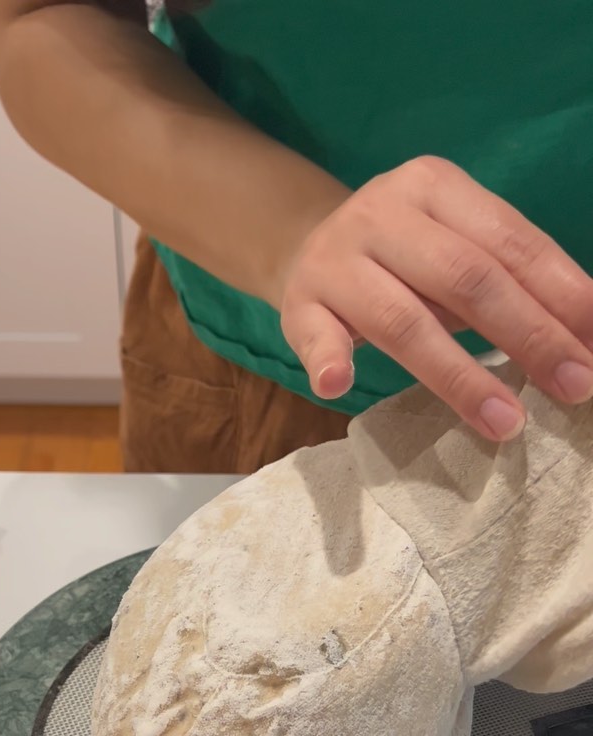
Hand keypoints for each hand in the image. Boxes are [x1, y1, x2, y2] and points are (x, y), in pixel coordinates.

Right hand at [279, 156, 592, 439]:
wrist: (303, 244)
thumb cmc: (402, 257)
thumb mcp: (455, 247)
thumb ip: (510, 279)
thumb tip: (588, 336)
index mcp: (437, 187)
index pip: (512, 243)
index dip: (563, 295)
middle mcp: (385, 213)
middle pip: (467, 278)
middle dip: (530, 336)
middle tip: (576, 386)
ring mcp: (337, 259)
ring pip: (403, 320)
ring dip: (459, 376)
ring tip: (505, 421)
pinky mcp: (299, 304)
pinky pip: (314, 337)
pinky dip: (328, 361)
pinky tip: (340, 386)